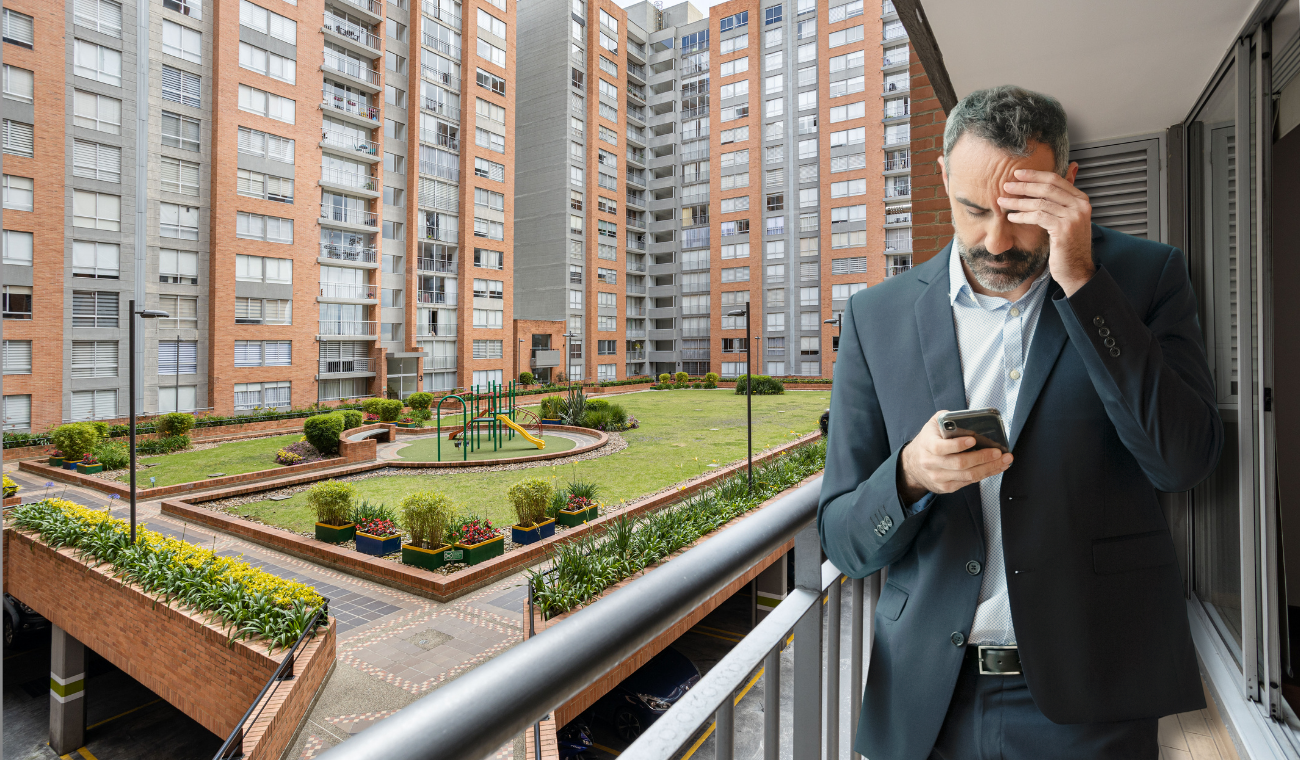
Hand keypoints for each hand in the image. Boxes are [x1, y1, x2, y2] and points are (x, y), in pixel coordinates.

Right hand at [898, 411, 1013, 504]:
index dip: (957, 445)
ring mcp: (939, 477)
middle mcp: (931, 463)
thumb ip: (946, 418)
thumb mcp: (932, 425)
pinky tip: (995, 468)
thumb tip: (967, 417)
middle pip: (960, 463)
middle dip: (982, 457)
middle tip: (998, 452)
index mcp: (927, 445)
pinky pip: (969, 482)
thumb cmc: (928, 440)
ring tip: (1004, 460)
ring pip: (968, 475)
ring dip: (989, 468)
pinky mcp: (946, 487)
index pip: (940, 447)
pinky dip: (985, 474)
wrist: (913, 464)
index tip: (973, 440)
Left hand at [997, 167, 1094, 295]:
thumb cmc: (1068, 244)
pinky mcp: (1063, 229)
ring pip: (1040, 202)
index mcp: (1081, 199)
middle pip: (1047, 188)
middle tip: (1006, 185)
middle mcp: (1080, 205)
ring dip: (1018, 202)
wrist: (1076, 269)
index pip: (1056, 179)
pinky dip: (1022, 216)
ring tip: (1003, 201)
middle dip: (1024, 186)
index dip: (1035, 175)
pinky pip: (1038, 217)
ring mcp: (1073, 217)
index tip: (1017, 174)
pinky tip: (1011, 217)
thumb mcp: (1067, 218)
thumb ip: (1062, 199)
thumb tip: (1065, 172)